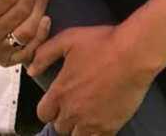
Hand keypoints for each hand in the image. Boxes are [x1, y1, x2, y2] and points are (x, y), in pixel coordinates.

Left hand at [31, 24, 153, 135]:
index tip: (58, 99)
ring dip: (79, 127)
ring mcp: (91, 122)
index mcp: (60, 92)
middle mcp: (73, 111)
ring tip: (87, 113)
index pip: (43, 113)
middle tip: (76, 102)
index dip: (49, 107)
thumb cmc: (102, 43)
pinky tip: (101, 120)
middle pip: (60, 127)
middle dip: (65, 116)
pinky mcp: (110, 127)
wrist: (133, 53)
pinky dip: (96, 133)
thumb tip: (31, 70)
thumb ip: (45, 54)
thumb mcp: (68, 39)